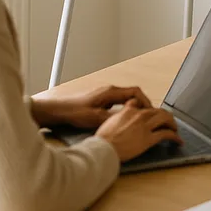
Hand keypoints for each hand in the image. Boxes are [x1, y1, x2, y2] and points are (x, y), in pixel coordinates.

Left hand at [31, 85, 152, 128]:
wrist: (59, 111)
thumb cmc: (75, 112)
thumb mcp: (95, 118)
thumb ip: (113, 118)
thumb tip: (128, 120)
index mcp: (111, 92)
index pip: (135, 92)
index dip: (146, 101)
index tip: (151, 111)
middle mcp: (110, 91)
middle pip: (133, 94)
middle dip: (143, 104)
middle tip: (149, 116)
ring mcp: (105, 95)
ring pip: (126, 98)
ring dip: (134, 107)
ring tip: (139, 119)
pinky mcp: (100, 101)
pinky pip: (119, 102)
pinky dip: (126, 109)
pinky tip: (124, 119)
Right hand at [95, 99, 182, 161]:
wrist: (103, 149)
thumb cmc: (102, 140)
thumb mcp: (108, 121)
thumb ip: (118, 118)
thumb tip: (120, 121)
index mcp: (129, 110)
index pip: (143, 105)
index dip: (150, 110)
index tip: (153, 115)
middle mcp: (139, 115)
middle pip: (158, 111)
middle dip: (165, 116)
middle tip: (168, 122)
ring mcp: (145, 126)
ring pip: (165, 119)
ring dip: (172, 124)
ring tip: (175, 129)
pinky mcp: (148, 139)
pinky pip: (166, 134)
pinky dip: (174, 137)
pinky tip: (177, 140)